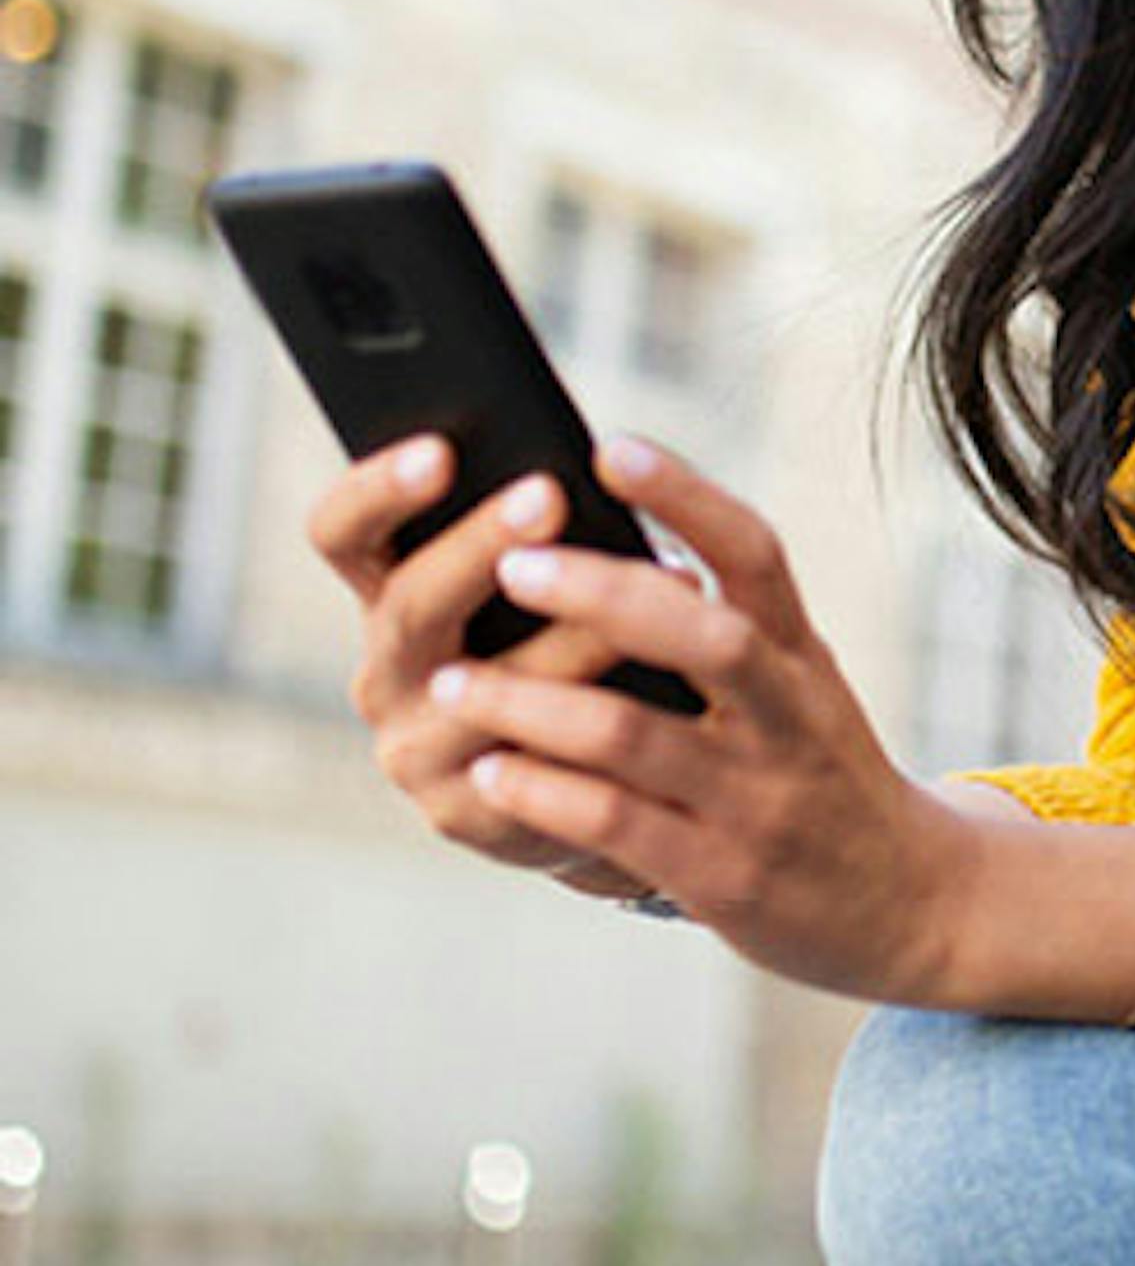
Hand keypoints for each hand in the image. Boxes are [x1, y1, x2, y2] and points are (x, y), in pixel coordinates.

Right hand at [309, 436, 667, 897]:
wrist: (599, 782)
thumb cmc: (578, 646)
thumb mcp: (549, 583)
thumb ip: (546, 534)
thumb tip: (596, 459)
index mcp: (392, 596)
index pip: (344, 534)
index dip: (377, 490)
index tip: (441, 449)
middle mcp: (387, 672)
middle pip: (410, 604)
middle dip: (481, 546)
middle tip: (550, 495)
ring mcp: (416, 749)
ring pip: (484, 690)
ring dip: (571, 637)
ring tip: (658, 585)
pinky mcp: (467, 816)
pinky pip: (530, 769)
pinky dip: (597, 722)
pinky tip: (659, 692)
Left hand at [422, 438, 973, 1002]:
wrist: (909, 900)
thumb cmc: (825, 774)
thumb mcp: (805, 688)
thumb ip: (733, 626)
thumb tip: (615, 546)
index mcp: (804, 656)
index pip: (756, 554)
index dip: (686, 494)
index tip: (608, 446)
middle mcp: (787, 717)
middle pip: (702, 635)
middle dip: (599, 594)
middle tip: (509, 565)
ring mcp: (756, 800)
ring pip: (633, 736)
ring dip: (530, 702)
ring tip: (448, 682)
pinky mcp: (723, 877)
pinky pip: (617, 826)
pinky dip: (544, 794)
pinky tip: (492, 772)